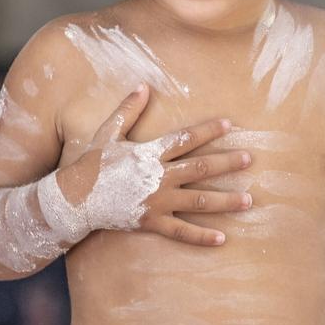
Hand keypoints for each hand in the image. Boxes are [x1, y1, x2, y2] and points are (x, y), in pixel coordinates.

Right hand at [60, 82, 251, 245]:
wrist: (74, 199)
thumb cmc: (91, 164)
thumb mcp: (107, 133)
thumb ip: (128, 110)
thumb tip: (143, 85)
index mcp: (150, 153)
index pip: (186, 138)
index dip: (209, 130)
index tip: (229, 125)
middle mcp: (158, 177)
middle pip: (200, 169)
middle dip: (227, 164)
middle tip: (249, 160)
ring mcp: (157, 202)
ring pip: (199, 202)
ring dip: (226, 201)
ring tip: (249, 200)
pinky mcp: (151, 222)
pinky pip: (181, 232)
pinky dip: (202, 236)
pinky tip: (223, 238)